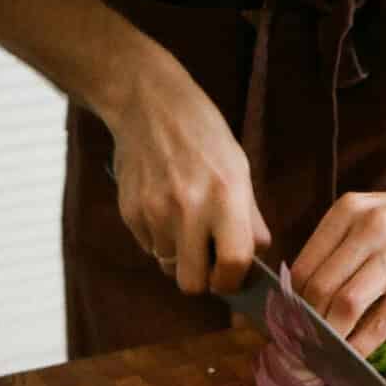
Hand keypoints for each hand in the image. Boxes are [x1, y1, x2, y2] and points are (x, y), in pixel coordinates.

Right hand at [106, 58, 270, 295]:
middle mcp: (189, 208)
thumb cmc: (202, 134)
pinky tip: (163, 208)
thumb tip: (256, 259)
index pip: (233, 264)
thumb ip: (250, 218)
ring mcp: (155, 211)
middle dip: (201, 279)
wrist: (147, 103)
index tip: (231, 277)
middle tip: (206, 262)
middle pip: (191, 283)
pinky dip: (158, 238)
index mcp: (226, 196)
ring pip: (168, 266)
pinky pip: (148, 247)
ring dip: (179, 256)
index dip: (232, 281)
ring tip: (183, 223)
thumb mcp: (239, 168)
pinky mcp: (130, 212)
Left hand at [290, 183, 385, 354]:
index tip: (287, 328)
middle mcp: (369, 228)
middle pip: (319, 289)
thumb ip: (341, 246)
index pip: (302, 267)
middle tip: (301, 349)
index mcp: (347, 211)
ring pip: (345, 305)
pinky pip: (382, 320)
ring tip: (323, 357)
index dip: (289, 305)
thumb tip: (305, 298)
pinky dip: (363, 345)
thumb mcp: (372, 215)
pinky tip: (355, 358)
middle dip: (305, 326)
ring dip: (330, 339)